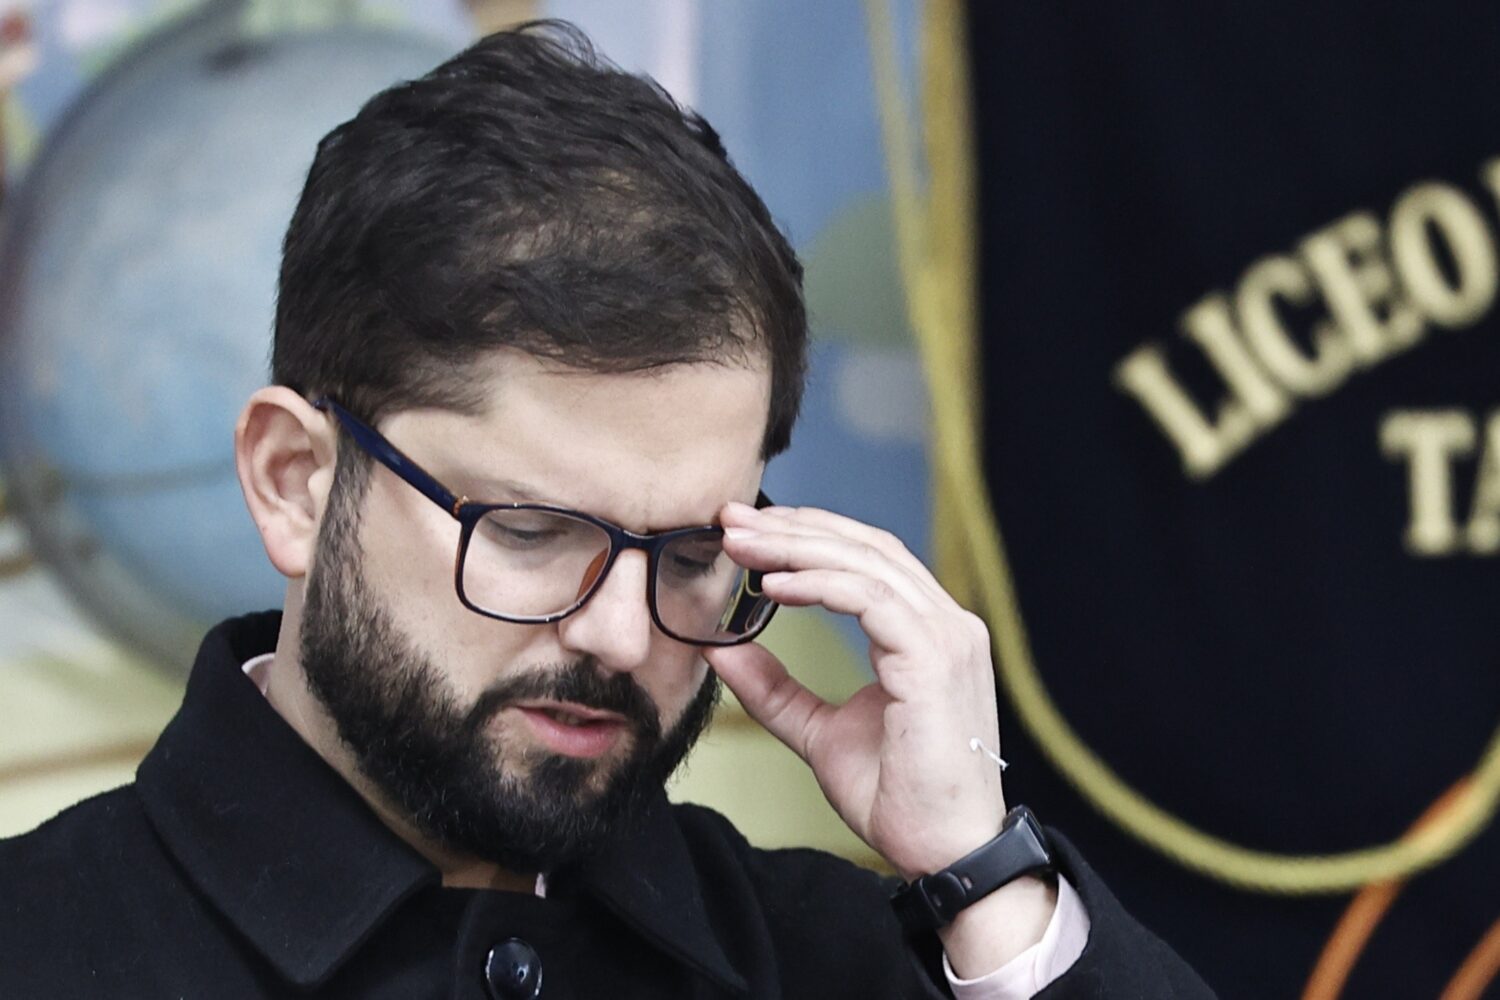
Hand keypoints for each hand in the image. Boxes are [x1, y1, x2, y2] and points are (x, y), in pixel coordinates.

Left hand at [706, 502, 1007, 880]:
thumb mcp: (820, 732)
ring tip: (740, 543)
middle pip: (864, 547)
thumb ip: (776, 688)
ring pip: (866, 562)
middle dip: (793, 528)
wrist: (943, 852)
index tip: (746, 531)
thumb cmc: (898, 796)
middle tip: (730, 519)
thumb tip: (723, 649)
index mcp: (927, 632)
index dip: (807, 536)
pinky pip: (872, 598)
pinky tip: (775, 585)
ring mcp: (947, 636)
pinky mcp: (935, 658)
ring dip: (797, 547)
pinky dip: (820, 583)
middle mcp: (946, 623)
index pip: (867, 558)